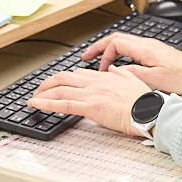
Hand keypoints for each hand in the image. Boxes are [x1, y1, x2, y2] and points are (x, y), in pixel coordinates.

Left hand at [28, 66, 149, 136]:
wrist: (148, 112)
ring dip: (43, 94)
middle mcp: (95, 82)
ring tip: (33, 99)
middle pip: (64, 78)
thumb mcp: (133, 80)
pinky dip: (46, 104)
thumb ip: (121, 73)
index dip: (64, 78)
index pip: (78, 74)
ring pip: (60, 90)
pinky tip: (37, 105)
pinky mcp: (90, 107)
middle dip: (47, 83)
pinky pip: (63, 104)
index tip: (57, 83)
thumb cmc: (143, 101)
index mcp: (105, 77)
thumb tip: (113, 68)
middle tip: (39, 90)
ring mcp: (91, 94)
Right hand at [85, 33, 181, 94]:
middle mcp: (147, 44)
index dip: (103, 54)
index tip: (99, 68)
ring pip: (123, 41)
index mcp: (145, 49)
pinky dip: (118, 52)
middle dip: (99, 46)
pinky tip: (116, 62)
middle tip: (86, 56)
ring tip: (97, 59)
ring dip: (108, 49)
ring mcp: (150, 46)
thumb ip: (134, 73)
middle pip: (116, 38)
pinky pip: (130, 47)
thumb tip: (117, 71)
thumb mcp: (156, 79)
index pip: (115, 43)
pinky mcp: (154, 51)